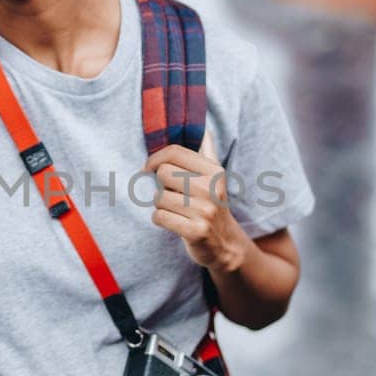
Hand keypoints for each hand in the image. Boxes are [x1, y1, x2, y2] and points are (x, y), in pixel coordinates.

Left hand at [143, 126, 250, 273]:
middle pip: (163, 174)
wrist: (226, 244)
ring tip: (177, 211)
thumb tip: (206, 130)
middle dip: (162, 186)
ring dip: (161, 206)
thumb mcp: (215, 179)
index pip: (174, 153)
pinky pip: (159, 217)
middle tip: (174, 197)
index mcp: (215, 171)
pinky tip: (174, 223)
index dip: (154, 158)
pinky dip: (160, 220)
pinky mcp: (196, 231)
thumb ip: (208, 153)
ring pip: (158, 197)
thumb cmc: (212, 206)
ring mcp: (206, 211)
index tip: (148, 168)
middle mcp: (212, 188)